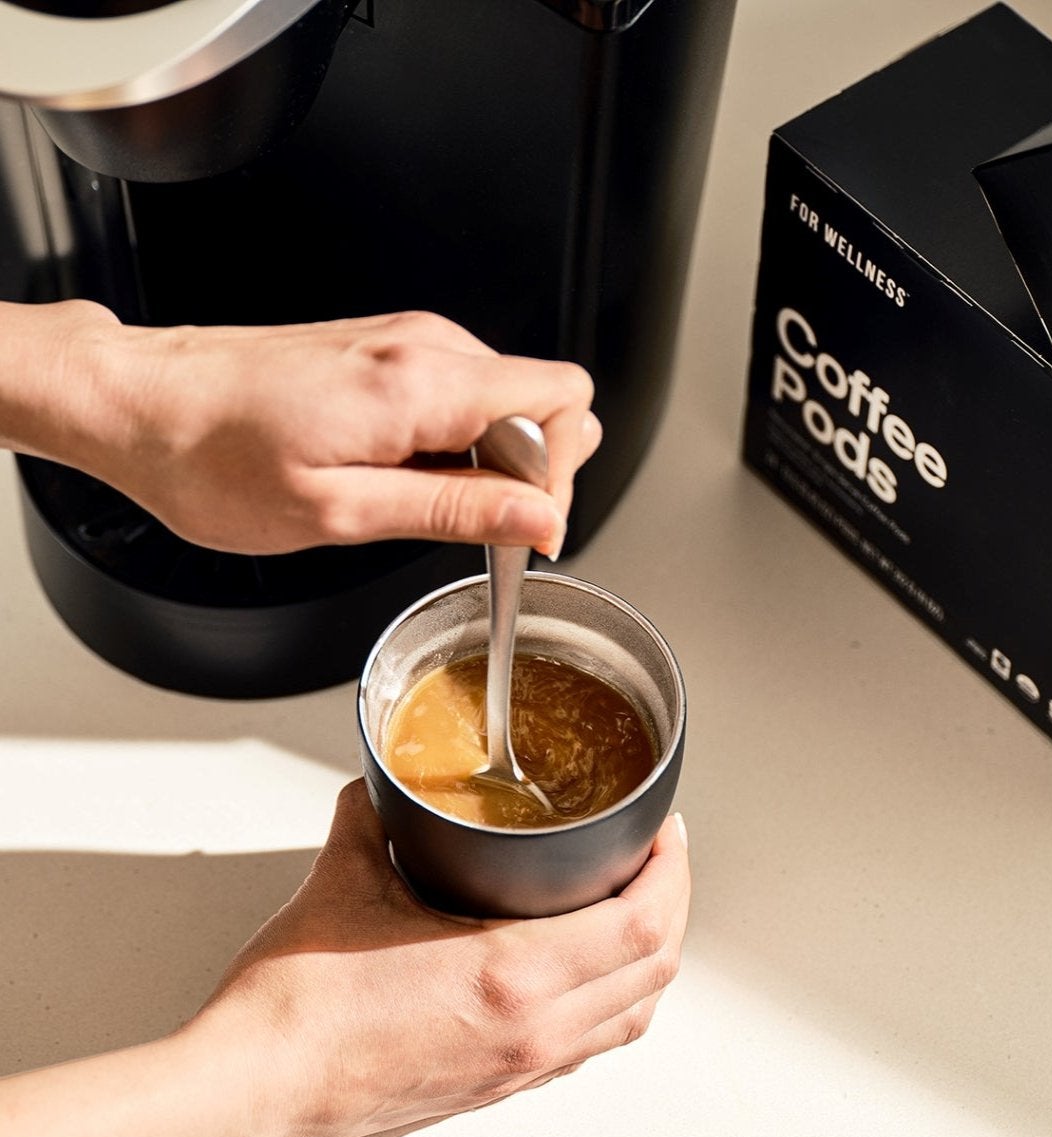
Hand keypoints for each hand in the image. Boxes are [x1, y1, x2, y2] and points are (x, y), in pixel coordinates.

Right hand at [0, 782, 687, 1136]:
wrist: (253, 1094)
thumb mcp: (343, 883)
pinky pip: (589, 1043)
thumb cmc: (294, 1010)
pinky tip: (587, 969)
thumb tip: (383, 788)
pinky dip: (612, 1000)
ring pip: (632, 1014)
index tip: (666, 833)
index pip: (644, 924)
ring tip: (635, 907)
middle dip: (672, 903)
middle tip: (656, 857)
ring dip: (650, 958)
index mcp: (511, 978)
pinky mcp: (499, 1088)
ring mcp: (521, 1067)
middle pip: (657, 968)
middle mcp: (532, 1031)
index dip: (672, 872)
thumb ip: (373, 819)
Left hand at [3, 301, 600, 557]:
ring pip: (507, 404)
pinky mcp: (387, 351)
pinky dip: (454, 447)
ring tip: (416, 501)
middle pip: (547, 402)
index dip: (561, 476)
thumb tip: (539, 519)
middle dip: (531, 475)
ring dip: (488, 465)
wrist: (136, 403)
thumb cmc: (212, 459)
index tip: (523, 530)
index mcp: (420, 382)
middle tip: (472, 526)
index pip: (565, 403)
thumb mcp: (340, 512)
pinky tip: (399, 476)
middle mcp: (424, 346)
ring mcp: (406, 342)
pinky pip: (463, 398)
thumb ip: (454, 510)